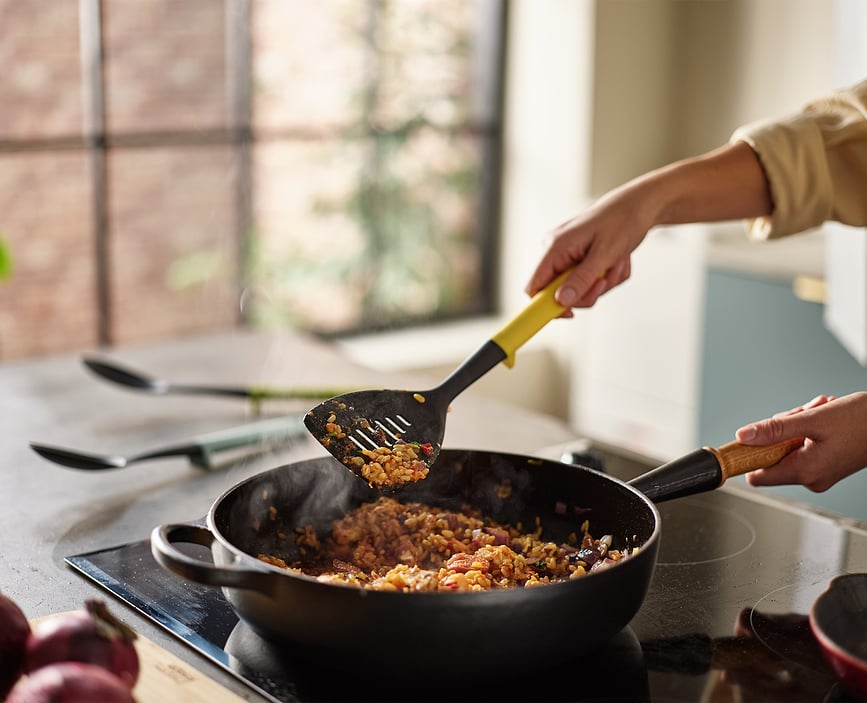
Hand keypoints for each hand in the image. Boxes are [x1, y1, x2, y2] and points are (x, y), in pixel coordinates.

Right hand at [524, 142, 771, 310]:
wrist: (640, 205)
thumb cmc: (623, 221)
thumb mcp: (605, 254)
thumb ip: (581, 279)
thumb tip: (561, 301)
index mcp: (554, 247)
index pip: (534, 286)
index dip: (546, 305)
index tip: (569, 314)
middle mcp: (556, 251)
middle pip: (559, 293)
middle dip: (586, 292)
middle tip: (604, 282)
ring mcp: (568, 255)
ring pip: (578, 289)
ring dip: (601, 283)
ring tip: (615, 263)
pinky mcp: (580, 258)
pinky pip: (589, 281)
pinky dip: (607, 276)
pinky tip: (616, 260)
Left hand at [735, 392, 866, 491]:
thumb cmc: (862, 421)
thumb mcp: (813, 420)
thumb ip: (774, 429)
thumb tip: (744, 436)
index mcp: (805, 472)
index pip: (758, 475)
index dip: (749, 456)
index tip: (749, 438)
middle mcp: (811, 478)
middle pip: (773, 454)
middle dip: (782, 429)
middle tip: (802, 414)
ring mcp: (819, 472)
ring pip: (788, 445)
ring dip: (798, 424)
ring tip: (819, 411)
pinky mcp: (826, 463)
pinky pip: (803, 444)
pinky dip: (808, 428)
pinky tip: (823, 415)